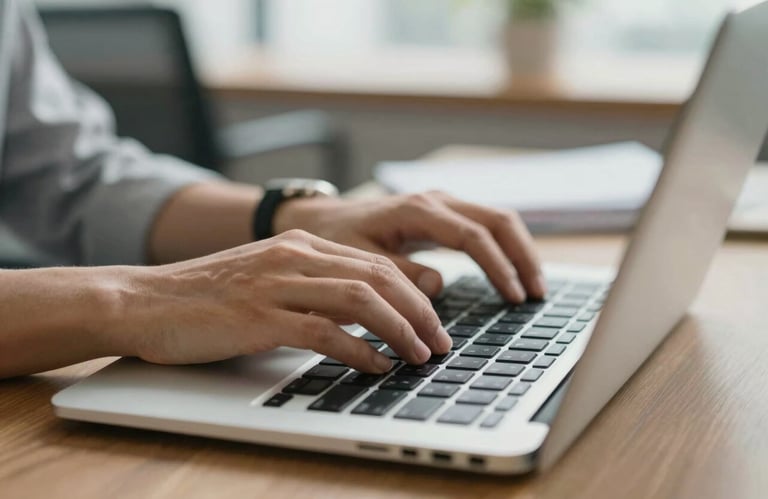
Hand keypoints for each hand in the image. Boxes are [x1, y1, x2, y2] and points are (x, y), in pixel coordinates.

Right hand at [118, 230, 451, 372]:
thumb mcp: (268, 277)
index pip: (376, 262)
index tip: (434, 320)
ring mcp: (277, 285)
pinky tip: (376, 367)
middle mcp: (295, 257)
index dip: (415, 292)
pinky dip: (360, 351)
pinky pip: (325, 332)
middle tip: (440, 342)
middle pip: (380, 277)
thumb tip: (363, 313)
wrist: (144, 300)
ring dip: (400, 330)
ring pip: (362, 299)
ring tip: (420, 356)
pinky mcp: (259, 317)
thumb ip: (313, 286)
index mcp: (301, 245)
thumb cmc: (206, 297)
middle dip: (420, 312)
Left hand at [274, 191, 545, 301]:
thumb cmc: (338, 241)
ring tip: (534, 288)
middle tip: (537, 294)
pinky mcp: (445, 214)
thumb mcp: (359, 261)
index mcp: (418, 211)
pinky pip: (486, 226)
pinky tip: (513, 274)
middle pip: (498, 220)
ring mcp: (444, 204)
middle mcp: (437, 200)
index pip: (473, 236)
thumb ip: (399, 273)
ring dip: (520, 251)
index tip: (514, 297)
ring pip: (498, 219)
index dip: (498, 267)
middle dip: (522, 256)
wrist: (325, 220)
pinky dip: (506, 248)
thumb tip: (438, 286)